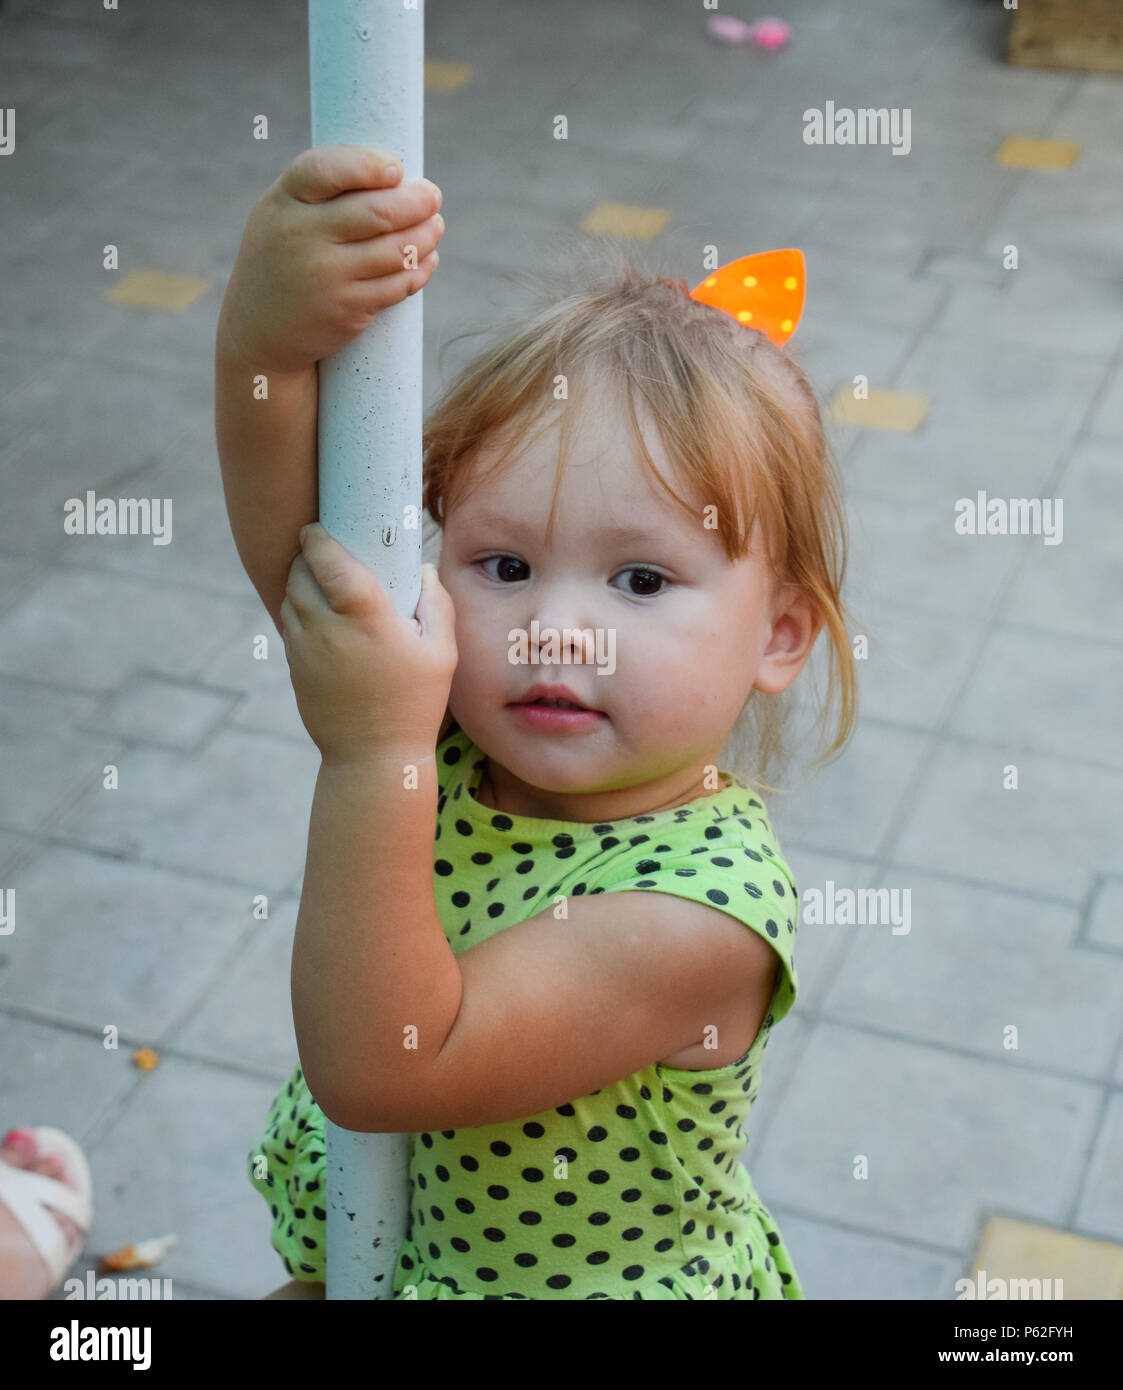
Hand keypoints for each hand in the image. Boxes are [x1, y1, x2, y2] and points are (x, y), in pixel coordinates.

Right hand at [217, 144, 444, 374]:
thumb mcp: (283, 214)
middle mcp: (303, 237)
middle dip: (416, 202)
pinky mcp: (347, 310)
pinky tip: (427, 259)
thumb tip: (398, 175)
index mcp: (284, 201)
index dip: (368, 166)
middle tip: (433, 197)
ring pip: (395, 250)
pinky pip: (397, 286)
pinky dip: (419, 270)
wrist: (259, 330)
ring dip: (425, 236)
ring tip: (436, 225)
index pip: (328, 170)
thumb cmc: (284, 257)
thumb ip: (325, 191)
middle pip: (376, 213)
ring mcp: (326, 276)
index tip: (397, 169)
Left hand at [280, 523, 457, 765]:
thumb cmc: (414, 704)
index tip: (318, 528)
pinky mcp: (294, 667)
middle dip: (307, 556)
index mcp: (364, 618)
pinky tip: (322, 616)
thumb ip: (437, 604)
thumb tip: (424, 569)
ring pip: (289, 598)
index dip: (317, 539)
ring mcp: (304, 648)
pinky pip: (289, 625)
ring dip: (300, 582)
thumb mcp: (442, 654)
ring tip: (322, 580)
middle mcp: (326, 628)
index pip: (327, 561)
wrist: (372, 757)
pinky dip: (299, 611)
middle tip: (325, 550)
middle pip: (299, 573)